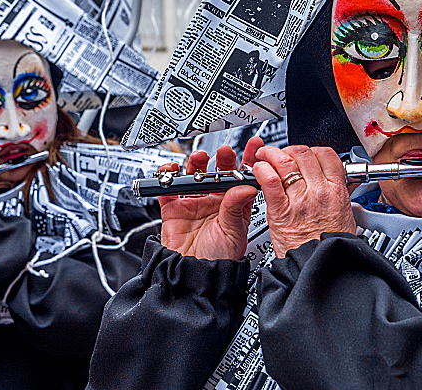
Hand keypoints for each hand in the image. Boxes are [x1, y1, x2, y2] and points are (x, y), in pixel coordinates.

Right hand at [159, 137, 264, 259]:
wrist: (194, 276)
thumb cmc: (219, 259)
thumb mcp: (233, 231)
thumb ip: (235, 207)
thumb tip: (246, 186)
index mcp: (233, 204)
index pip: (242, 177)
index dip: (249, 160)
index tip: (255, 146)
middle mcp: (214, 201)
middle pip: (217, 171)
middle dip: (222, 158)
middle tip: (225, 152)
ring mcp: (194, 203)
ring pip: (193, 175)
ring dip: (196, 163)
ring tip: (200, 159)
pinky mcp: (173, 208)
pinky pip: (167, 187)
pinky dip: (166, 176)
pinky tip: (172, 170)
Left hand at [252, 145, 355, 257]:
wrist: (321, 268)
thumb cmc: (332, 248)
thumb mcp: (346, 216)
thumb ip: (341, 196)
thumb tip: (342, 184)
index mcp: (337, 191)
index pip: (326, 155)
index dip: (312, 150)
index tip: (305, 154)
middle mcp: (320, 192)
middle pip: (303, 154)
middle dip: (290, 149)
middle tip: (282, 154)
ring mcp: (301, 200)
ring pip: (285, 162)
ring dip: (272, 154)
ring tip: (265, 156)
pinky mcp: (281, 211)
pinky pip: (270, 180)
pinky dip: (262, 169)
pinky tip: (259, 170)